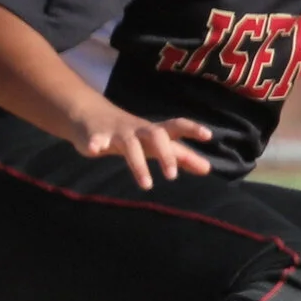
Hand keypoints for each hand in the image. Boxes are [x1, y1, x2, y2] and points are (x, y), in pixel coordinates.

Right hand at [69, 102, 213, 188]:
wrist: (91, 115)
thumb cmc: (134, 134)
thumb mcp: (157, 144)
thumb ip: (182, 156)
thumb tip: (208, 169)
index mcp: (155, 131)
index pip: (177, 126)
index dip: (193, 129)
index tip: (209, 135)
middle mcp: (139, 130)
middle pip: (156, 136)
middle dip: (165, 154)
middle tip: (173, 176)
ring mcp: (118, 133)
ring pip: (130, 146)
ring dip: (138, 164)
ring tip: (147, 185)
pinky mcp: (97, 136)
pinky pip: (97, 139)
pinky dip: (96, 143)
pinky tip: (95, 150)